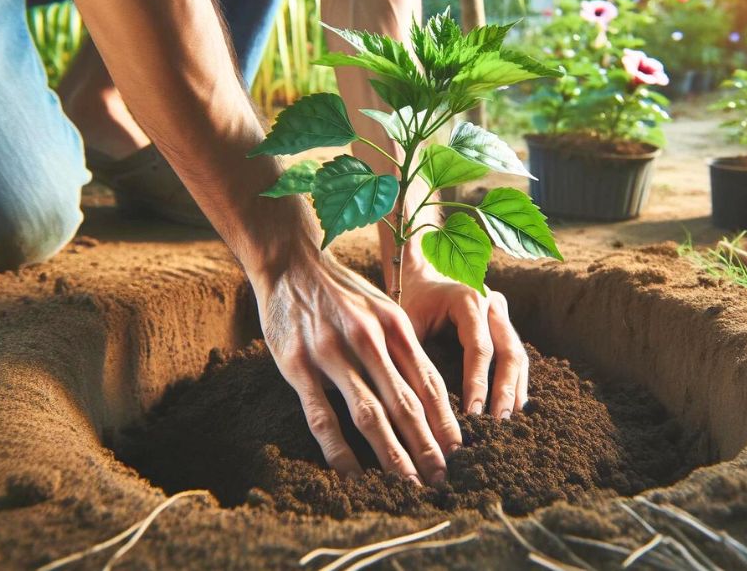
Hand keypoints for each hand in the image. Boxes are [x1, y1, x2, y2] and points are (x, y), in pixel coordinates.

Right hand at [256, 252, 462, 485]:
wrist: (288, 261)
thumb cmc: (339, 290)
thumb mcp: (381, 307)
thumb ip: (402, 345)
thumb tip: (430, 391)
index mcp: (393, 325)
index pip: (427, 382)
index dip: (445, 421)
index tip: (458, 452)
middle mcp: (368, 339)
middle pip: (405, 403)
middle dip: (427, 446)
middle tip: (442, 479)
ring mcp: (332, 353)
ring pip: (370, 414)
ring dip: (393, 455)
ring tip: (408, 485)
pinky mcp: (298, 366)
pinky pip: (324, 418)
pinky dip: (341, 451)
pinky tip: (354, 475)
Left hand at [398, 255, 527, 418]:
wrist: (423, 273)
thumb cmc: (411, 300)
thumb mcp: (406, 321)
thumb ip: (412, 352)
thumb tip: (415, 400)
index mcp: (468, 300)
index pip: (479, 347)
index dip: (478, 382)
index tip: (474, 413)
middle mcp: (492, 304)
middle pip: (509, 351)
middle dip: (504, 390)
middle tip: (499, 422)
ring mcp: (502, 313)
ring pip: (518, 354)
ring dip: (515, 389)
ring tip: (509, 420)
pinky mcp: (504, 324)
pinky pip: (516, 354)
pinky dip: (515, 380)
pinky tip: (513, 406)